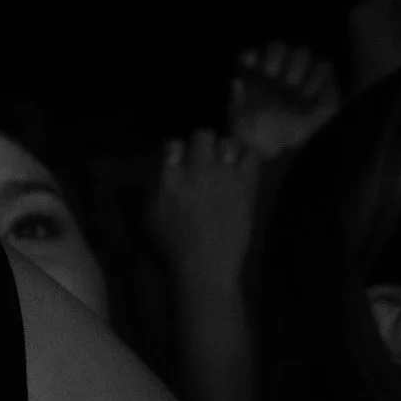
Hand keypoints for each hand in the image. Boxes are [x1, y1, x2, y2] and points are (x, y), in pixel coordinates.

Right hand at [149, 130, 262, 291]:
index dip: (175, 150)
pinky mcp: (245, 184)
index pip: (171, 144)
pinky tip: (241, 165)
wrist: (206, 266)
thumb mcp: (150, 216)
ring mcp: (223, 174)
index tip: (177, 159)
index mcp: (168, 177)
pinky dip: (246, 156)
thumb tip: (162, 171)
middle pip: (202, 135)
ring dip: (224, 150)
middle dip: (201, 144)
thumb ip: (156, 188)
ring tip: (224, 162)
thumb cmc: (171, 248)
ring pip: (227, 142)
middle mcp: (195, 168)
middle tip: (203, 158)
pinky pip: (251, 156)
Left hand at [227, 43, 340, 160]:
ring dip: (296, 65)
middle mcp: (278, 71)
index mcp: (253, 78)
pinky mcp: (323, 82)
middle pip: (278, 48)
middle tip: (271, 72)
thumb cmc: (260, 140)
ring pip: (302, 53)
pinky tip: (307, 94)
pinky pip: (323, 66)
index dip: (250, 56)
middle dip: (274, 56)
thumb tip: (237, 80)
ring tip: (291, 85)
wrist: (288, 156)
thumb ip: (238, 103)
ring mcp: (301, 74)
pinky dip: (315, 77)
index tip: (248, 63)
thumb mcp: (242, 125)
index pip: (251, 57)